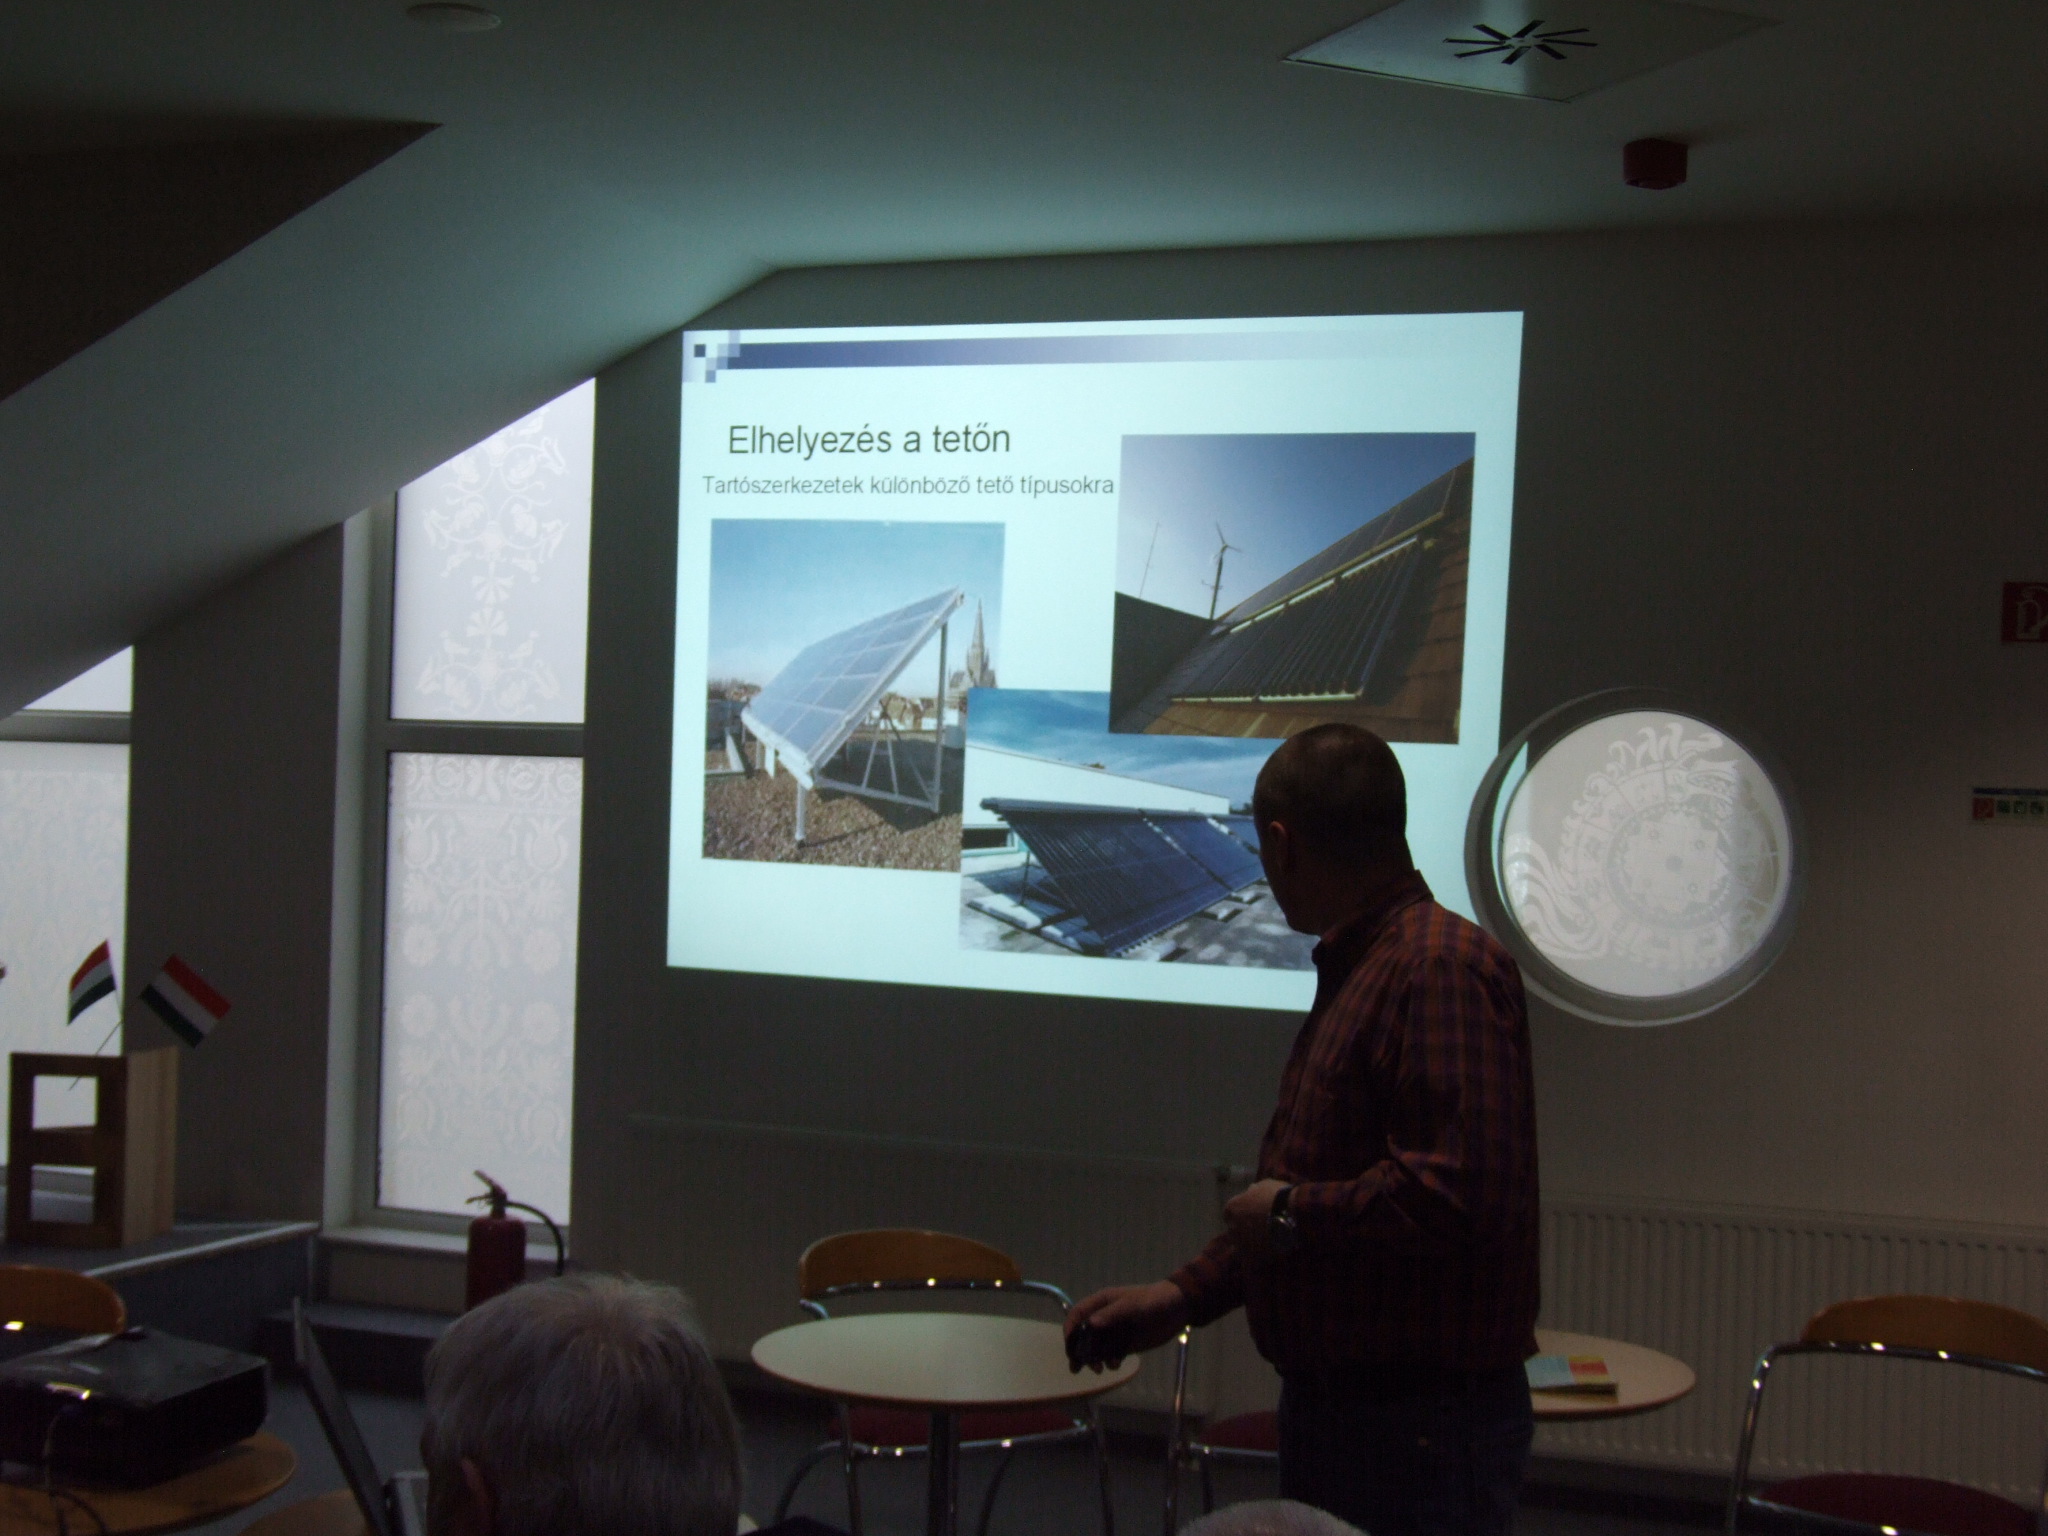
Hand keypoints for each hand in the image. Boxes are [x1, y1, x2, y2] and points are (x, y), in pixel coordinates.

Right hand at [1063, 1281, 1188, 1371]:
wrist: (1178, 1309)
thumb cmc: (1153, 1301)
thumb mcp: (1132, 1305)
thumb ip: (1112, 1314)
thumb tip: (1091, 1324)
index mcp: (1102, 1303)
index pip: (1077, 1315)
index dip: (1070, 1329)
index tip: (1070, 1346)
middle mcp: (1104, 1317)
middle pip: (1083, 1335)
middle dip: (1079, 1351)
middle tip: (1077, 1367)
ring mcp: (1115, 1332)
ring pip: (1096, 1347)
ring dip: (1093, 1359)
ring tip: (1099, 1369)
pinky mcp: (1125, 1344)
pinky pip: (1111, 1354)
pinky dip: (1109, 1361)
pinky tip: (1116, 1364)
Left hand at [1222, 1178, 1289, 1258]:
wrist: (1289, 1214)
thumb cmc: (1276, 1195)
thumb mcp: (1264, 1185)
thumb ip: (1254, 1190)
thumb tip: (1251, 1190)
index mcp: (1231, 1208)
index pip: (1230, 1214)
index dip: (1242, 1214)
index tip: (1252, 1215)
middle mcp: (1231, 1227)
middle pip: (1234, 1231)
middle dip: (1244, 1230)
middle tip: (1260, 1230)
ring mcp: (1240, 1244)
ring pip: (1242, 1248)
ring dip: (1250, 1246)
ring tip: (1265, 1245)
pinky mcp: (1252, 1258)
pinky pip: (1252, 1262)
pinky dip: (1258, 1259)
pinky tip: (1268, 1255)